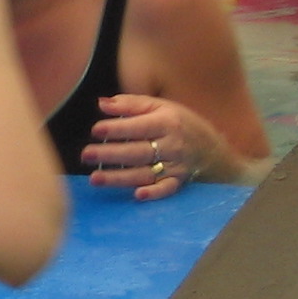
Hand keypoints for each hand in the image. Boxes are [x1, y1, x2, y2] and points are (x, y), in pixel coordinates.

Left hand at [82, 94, 229, 198]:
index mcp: (166, 123)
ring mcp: (176, 165)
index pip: (139, 127)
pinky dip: (154, 193)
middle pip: (138, 152)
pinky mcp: (178, 181)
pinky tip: (137, 196)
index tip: (96, 130)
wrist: (211, 147)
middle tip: (86, 155)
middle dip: (111, 154)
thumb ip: (129, 104)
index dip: (117, 129)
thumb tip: (102, 103)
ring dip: (120, 178)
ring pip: (146, 172)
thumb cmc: (176, 122)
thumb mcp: (158, 106)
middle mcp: (172, 145)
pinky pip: (167, 189)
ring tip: (95, 178)